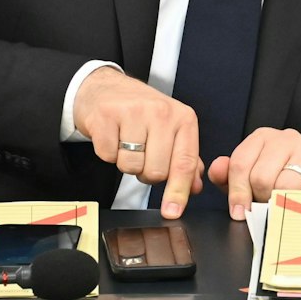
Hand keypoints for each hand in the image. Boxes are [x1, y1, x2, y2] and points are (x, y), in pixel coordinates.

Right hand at [71, 67, 202, 217]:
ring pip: (131, 166)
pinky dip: (108, 153)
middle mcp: (161, 113)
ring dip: (127, 163)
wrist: (106, 88)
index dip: (179, 191)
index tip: (173, 212)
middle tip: (143, 154)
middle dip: (147, 172)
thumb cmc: (142, 111)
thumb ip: (185, 158)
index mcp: (183, 118)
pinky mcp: (106, 117)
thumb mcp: (171, 129)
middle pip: (156, 171)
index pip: (185, 163)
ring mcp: (133, 113)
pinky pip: (108, 156)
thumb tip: (195, 187)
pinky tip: (113, 136)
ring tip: (127, 143)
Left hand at [208, 127, 300, 218]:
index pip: (240, 163)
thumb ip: (229, 176)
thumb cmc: (284, 180)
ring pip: (284, 186)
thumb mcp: (252, 178)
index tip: (239, 212)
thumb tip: (217, 169)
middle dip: (261, 200)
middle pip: (261, 177)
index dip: (237, 193)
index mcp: (264, 137)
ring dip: (281, 205)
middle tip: (267, 207)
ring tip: (284, 208)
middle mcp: (288, 138)